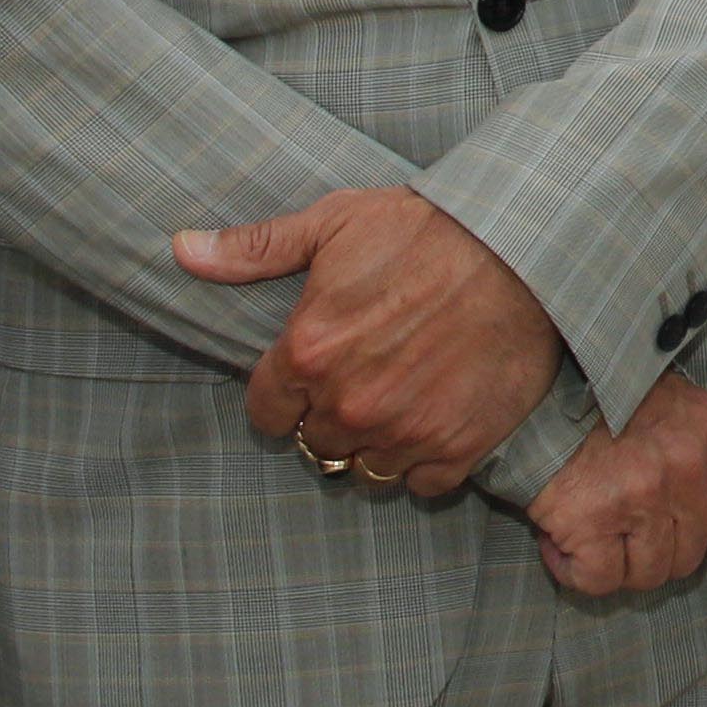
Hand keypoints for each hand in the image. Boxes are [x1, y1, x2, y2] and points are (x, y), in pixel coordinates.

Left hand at [179, 187, 562, 501]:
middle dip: (333, 417)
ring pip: (365, 469)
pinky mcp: (458, 447)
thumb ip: (255, 248)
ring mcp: (405, 431)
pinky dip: (426, 461)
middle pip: (317, 444)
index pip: (267, 414)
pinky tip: (438, 421)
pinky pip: (422, 484)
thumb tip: (182, 250)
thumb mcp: (335, 223)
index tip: (311, 378)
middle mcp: (349, 403)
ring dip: (376, 444)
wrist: (524, 245)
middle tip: (367, 381)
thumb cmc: (428, 227)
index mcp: (308, 352)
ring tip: (401, 404)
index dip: (286, 396)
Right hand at [527, 373, 706, 597]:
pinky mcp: (592, 521)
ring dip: (616, 567)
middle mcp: (685, 465)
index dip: (690, 530)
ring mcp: (641, 496)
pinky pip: (599, 580)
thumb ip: (688, 448)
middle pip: (688, 554)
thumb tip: (692, 509)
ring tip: (590, 539)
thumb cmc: (596, 401)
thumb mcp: (665, 403)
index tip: (662, 525)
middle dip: (652, 555)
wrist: (532, 391)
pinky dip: (575, 572)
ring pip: (648, 574)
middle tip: (618, 537)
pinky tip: (559, 544)